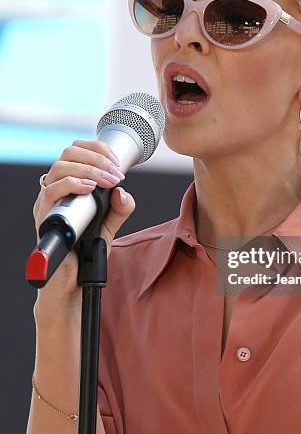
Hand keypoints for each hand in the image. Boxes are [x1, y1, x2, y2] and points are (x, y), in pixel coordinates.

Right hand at [32, 140, 134, 322]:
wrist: (74, 283)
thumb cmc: (87, 253)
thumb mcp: (110, 226)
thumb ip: (120, 209)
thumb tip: (123, 191)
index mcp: (69, 187)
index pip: (76, 152)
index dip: (97, 150)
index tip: (118, 162)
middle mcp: (56, 191)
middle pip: (67, 154)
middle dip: (97, 157)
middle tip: (116, 173)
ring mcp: (48, 204)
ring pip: (59, 168)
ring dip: (89, 169)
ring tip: (108, 181)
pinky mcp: (44, 218)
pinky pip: (50, 192)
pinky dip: (71, 184)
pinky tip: (89, 189)